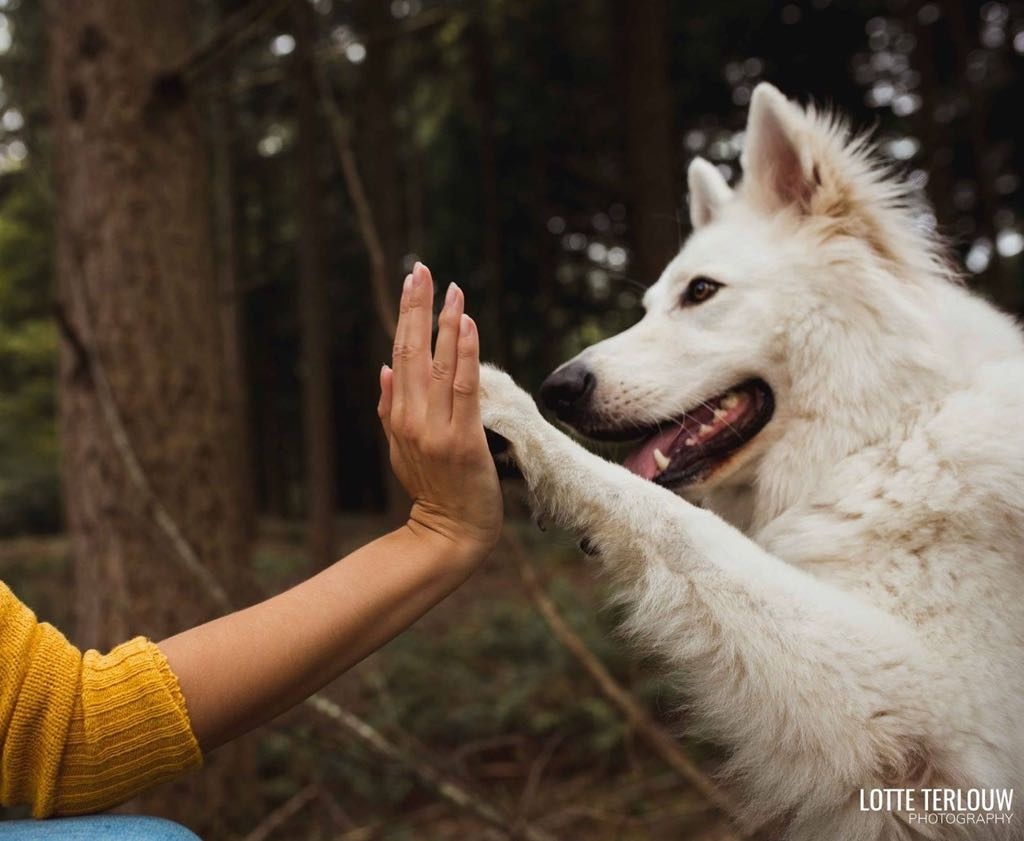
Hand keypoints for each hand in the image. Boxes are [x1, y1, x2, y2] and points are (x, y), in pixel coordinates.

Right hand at [378, 262, 502, 563]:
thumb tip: (384, 368)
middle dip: (417, 307)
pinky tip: (467, 325)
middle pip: (412, 351)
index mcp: (397, 414)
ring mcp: (435, 428)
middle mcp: (411, 416)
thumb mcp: (401, 448)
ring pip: (438, 364)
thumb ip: (391, 407)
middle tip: (422, 269)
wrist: (449, 533)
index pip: (401, 354)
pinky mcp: (461, 439)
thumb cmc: (431, 489)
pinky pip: (464, 388)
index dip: (406, 315)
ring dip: (444, 323)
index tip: (412, 281)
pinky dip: (464, 354)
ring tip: (451, 288)